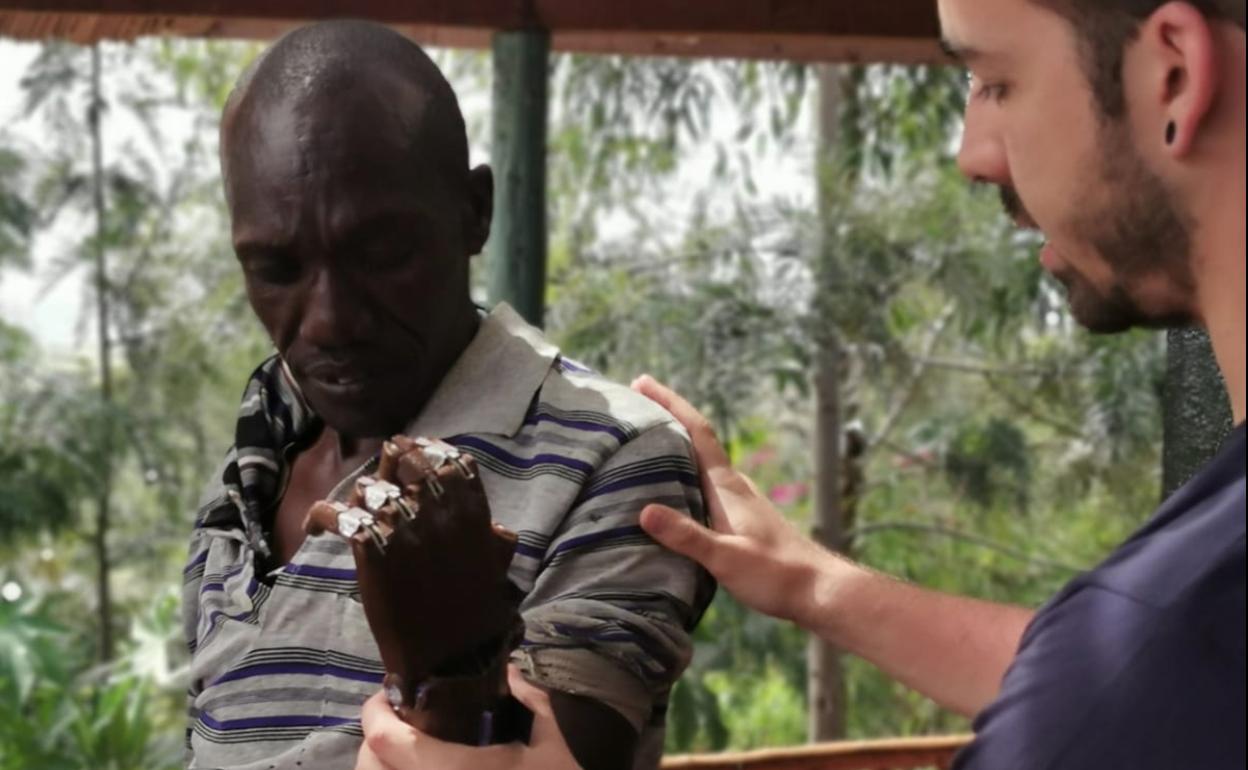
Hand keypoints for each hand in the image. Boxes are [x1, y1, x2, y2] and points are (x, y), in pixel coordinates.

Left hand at [305, 436, 522, 742]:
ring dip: (360, 500)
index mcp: (470, 508)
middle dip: (388, 466)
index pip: (446, 456)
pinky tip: (316, 526)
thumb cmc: (477, 611)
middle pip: (403, 459)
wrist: (453, 654)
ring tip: (357, 516)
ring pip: (369, 487)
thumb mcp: (496, 563)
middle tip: (379, 482)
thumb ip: (493, 537)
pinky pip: (338, 514)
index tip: (411, 459)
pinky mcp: (372, 546)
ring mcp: (403, 523)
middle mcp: (436, 507)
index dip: (425, 451)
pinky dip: (321, 517)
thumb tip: (496, 528)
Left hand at [355, 666, 581, 769]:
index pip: (389, 743)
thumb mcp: (557, 736)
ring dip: (385, 767)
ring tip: (410, 749)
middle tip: (399, 721)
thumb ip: (530, 698)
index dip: (376, 713)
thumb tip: (508, 672)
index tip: (386, 693)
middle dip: (375, 742)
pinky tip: (427, 769)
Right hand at [631, 375, 834, 623]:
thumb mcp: (726, 558)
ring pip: (700, 463)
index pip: (697, 432)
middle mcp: (733, 486)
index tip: (642, 382)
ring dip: (674, 448)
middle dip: (665, 420)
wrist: (820, 591)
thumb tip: (644, 510)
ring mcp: (739, 501)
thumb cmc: (777, 574)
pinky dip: (683, 475)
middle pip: (696, 441)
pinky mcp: (741, 519)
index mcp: (727, 487)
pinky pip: (704, 485)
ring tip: (640, 447)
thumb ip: (687, 536)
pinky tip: (670, 492)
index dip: (670, 403)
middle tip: (632, 409)